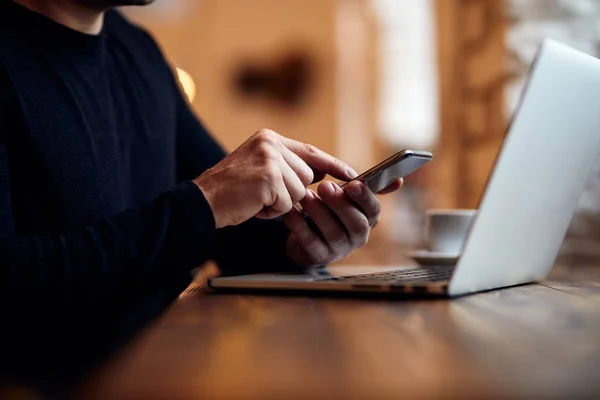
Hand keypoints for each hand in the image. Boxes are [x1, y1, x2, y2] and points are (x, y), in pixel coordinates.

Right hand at [193, 129, 356, 227]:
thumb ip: (286, 168)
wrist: (202, 202)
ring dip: (280, 204)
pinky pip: (287, 203)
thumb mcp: (260, 171)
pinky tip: (253, 205)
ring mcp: (270, 159)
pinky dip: (272, 211)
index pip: (310, 152)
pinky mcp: (268, 178)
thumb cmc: (231, 192)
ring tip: (256, 199)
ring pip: (298, 191)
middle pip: (305, 176)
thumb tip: (318, 177)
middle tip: (261, 194)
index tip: (352, 175)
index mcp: (269, 138)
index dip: (333, 165)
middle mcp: (270, 143)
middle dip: (289, 193)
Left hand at [283, 178, 402, 266]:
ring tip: (306, 196)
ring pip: (333, 233)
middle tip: (325, 187)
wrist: (303, 236)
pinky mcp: (318, 257)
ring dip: (319, 213)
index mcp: (366, 219)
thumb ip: (362, 185)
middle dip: (341, 205)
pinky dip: (299, 225)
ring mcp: (338, 250)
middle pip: (356, 224)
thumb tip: (398, 181)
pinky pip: (310, 242)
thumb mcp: (345, 196)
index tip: (354, 183)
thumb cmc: (328, 211)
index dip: (365, 198)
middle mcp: (357, 237)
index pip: (373, 210)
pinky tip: (291, 211)